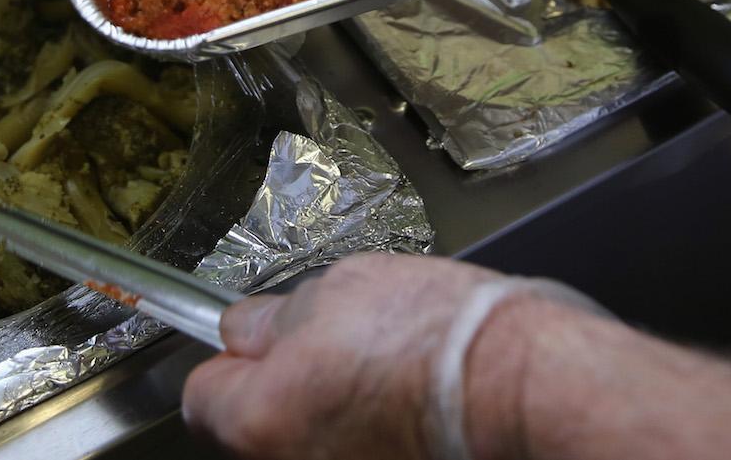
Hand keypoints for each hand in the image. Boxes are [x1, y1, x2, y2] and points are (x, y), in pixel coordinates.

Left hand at [181, 254, 527, 459]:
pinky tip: (407, 408)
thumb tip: (247, 330)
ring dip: (330, 417)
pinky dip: (370, 438)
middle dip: (283, 392)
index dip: (236, 359)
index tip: (264, 340)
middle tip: (335, 350)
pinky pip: (355, 454)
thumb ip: (275, 317)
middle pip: (256, 429)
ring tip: (384, 378)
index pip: (204, 395)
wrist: (526, 387)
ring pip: (310, 445)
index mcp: (258, 418)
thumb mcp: (342, 288)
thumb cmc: (442, 339)